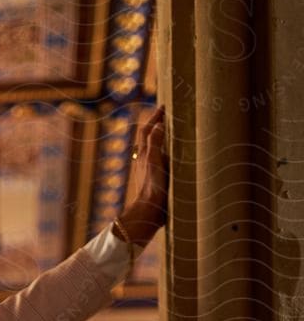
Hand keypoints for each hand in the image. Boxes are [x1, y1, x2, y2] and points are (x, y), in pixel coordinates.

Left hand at [116, 104, 167, 248]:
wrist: (149, 214)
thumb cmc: (152, 188)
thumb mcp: (154, 161)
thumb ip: (155, 142)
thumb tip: (158, 124)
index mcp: (144, 155)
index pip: (147, 130)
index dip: (154, 118)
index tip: (164, 107)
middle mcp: (144, 161)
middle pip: (148, 139)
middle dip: (156, 126)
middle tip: (168, 116)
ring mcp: (149, 172)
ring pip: (153, 150)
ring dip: (161, 140)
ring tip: (174, 132)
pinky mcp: (155, 181)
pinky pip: (160, 162)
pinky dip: (166, 154)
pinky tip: (175, 157)